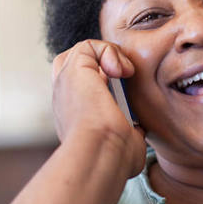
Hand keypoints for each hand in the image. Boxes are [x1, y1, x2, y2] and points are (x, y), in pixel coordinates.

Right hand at [51, 40, 145, 176]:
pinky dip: (107, 51)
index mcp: (76, 118)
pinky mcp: (72, 69)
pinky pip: (87, 45)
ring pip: (81, 53)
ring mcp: (65, 84)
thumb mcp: (125, 145)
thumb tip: (136, 128)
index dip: (107, 84)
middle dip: (103, 64)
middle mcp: (66, 99)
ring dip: (108, 55)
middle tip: (122, 78)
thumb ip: (129, 132)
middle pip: (76, 67)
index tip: (126, 97)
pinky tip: (120, 70)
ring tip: (124, 72)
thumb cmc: (114, 158)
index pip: (85, 91)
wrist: (103, 152)